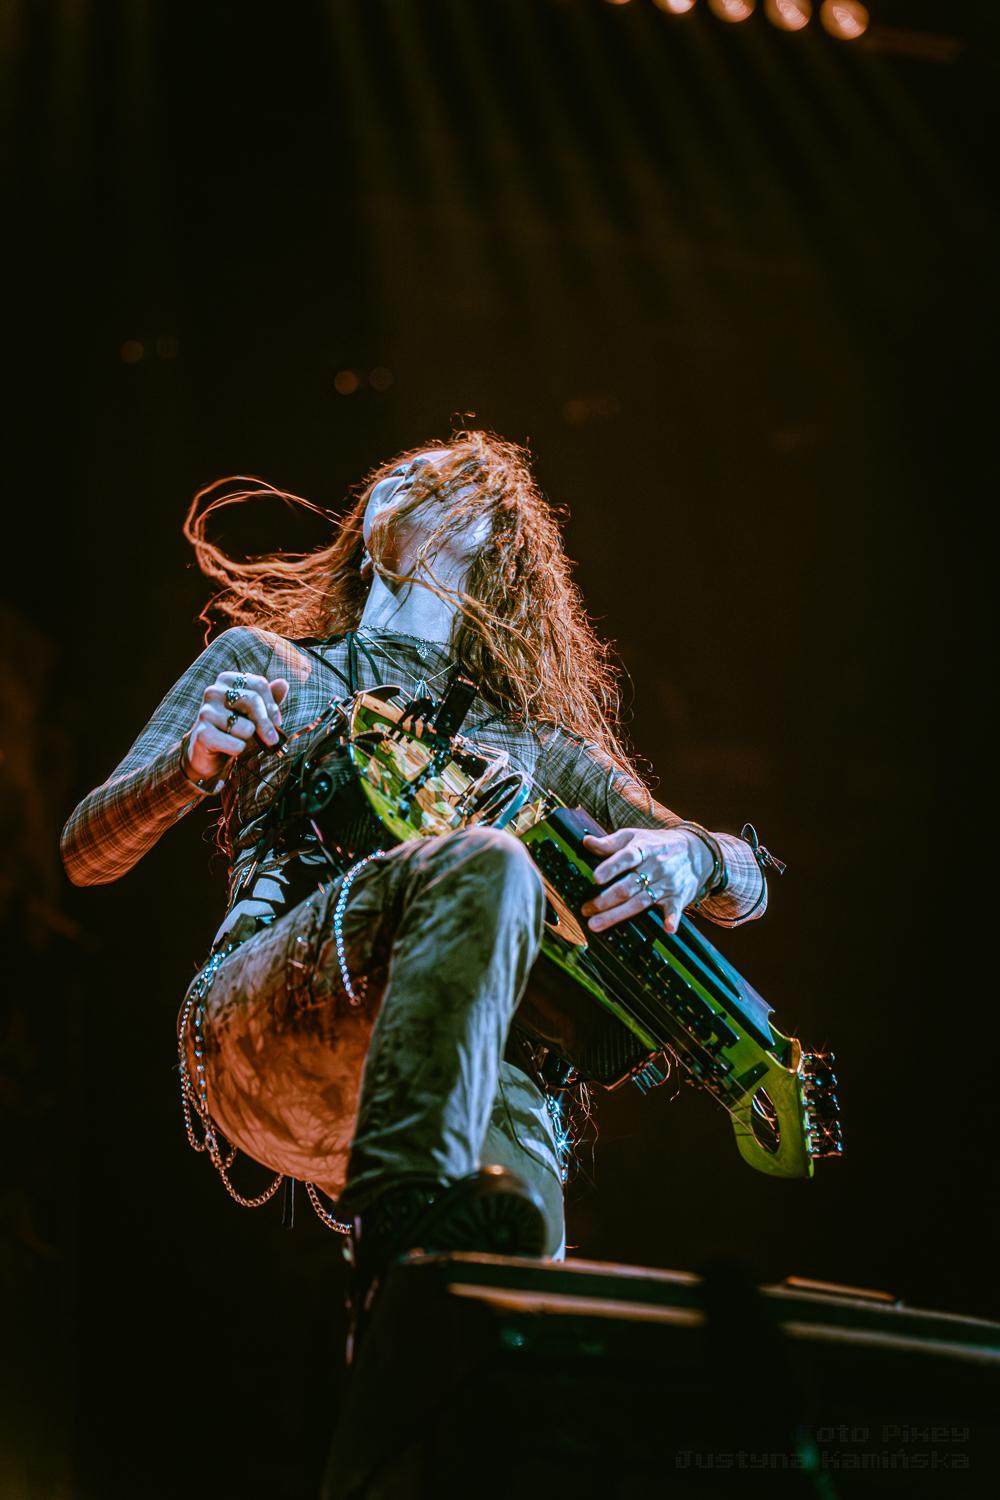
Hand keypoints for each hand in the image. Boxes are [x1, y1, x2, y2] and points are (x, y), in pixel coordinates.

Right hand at [183, 671, 290, 782]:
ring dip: (248, 738)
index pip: (259, 684)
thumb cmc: (234, 728)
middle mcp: (213, 691)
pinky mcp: (202, 733)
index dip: (272, 705)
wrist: (208, 752)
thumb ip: (269, 698)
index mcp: (226, 680)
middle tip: (273, 740)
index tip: (278, 722)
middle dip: (266, 724)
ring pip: (246, 727)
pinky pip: (236, 744)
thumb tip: (283, 683)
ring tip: (237, 739)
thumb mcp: (254, 713)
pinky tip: (229, 748)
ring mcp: (206, 711)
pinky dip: (238, 749)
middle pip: (252, 701)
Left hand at [580, 826, 712, 935]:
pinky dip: (673, 918)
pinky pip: (675, 909)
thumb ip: (610, 843)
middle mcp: (655, 866)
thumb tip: (586, 842)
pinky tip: (668, 928)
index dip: (611, 867)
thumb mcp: (634, 836)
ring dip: (618, 914)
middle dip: (605, 899)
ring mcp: (667, 883)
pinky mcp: (678, 897)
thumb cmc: (656, 844)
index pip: (626, 857)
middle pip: (628, 885)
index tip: (596, 878)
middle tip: (586, 909)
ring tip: (596, 924)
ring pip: (640, 901)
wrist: (695, 851)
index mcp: (643, 849)